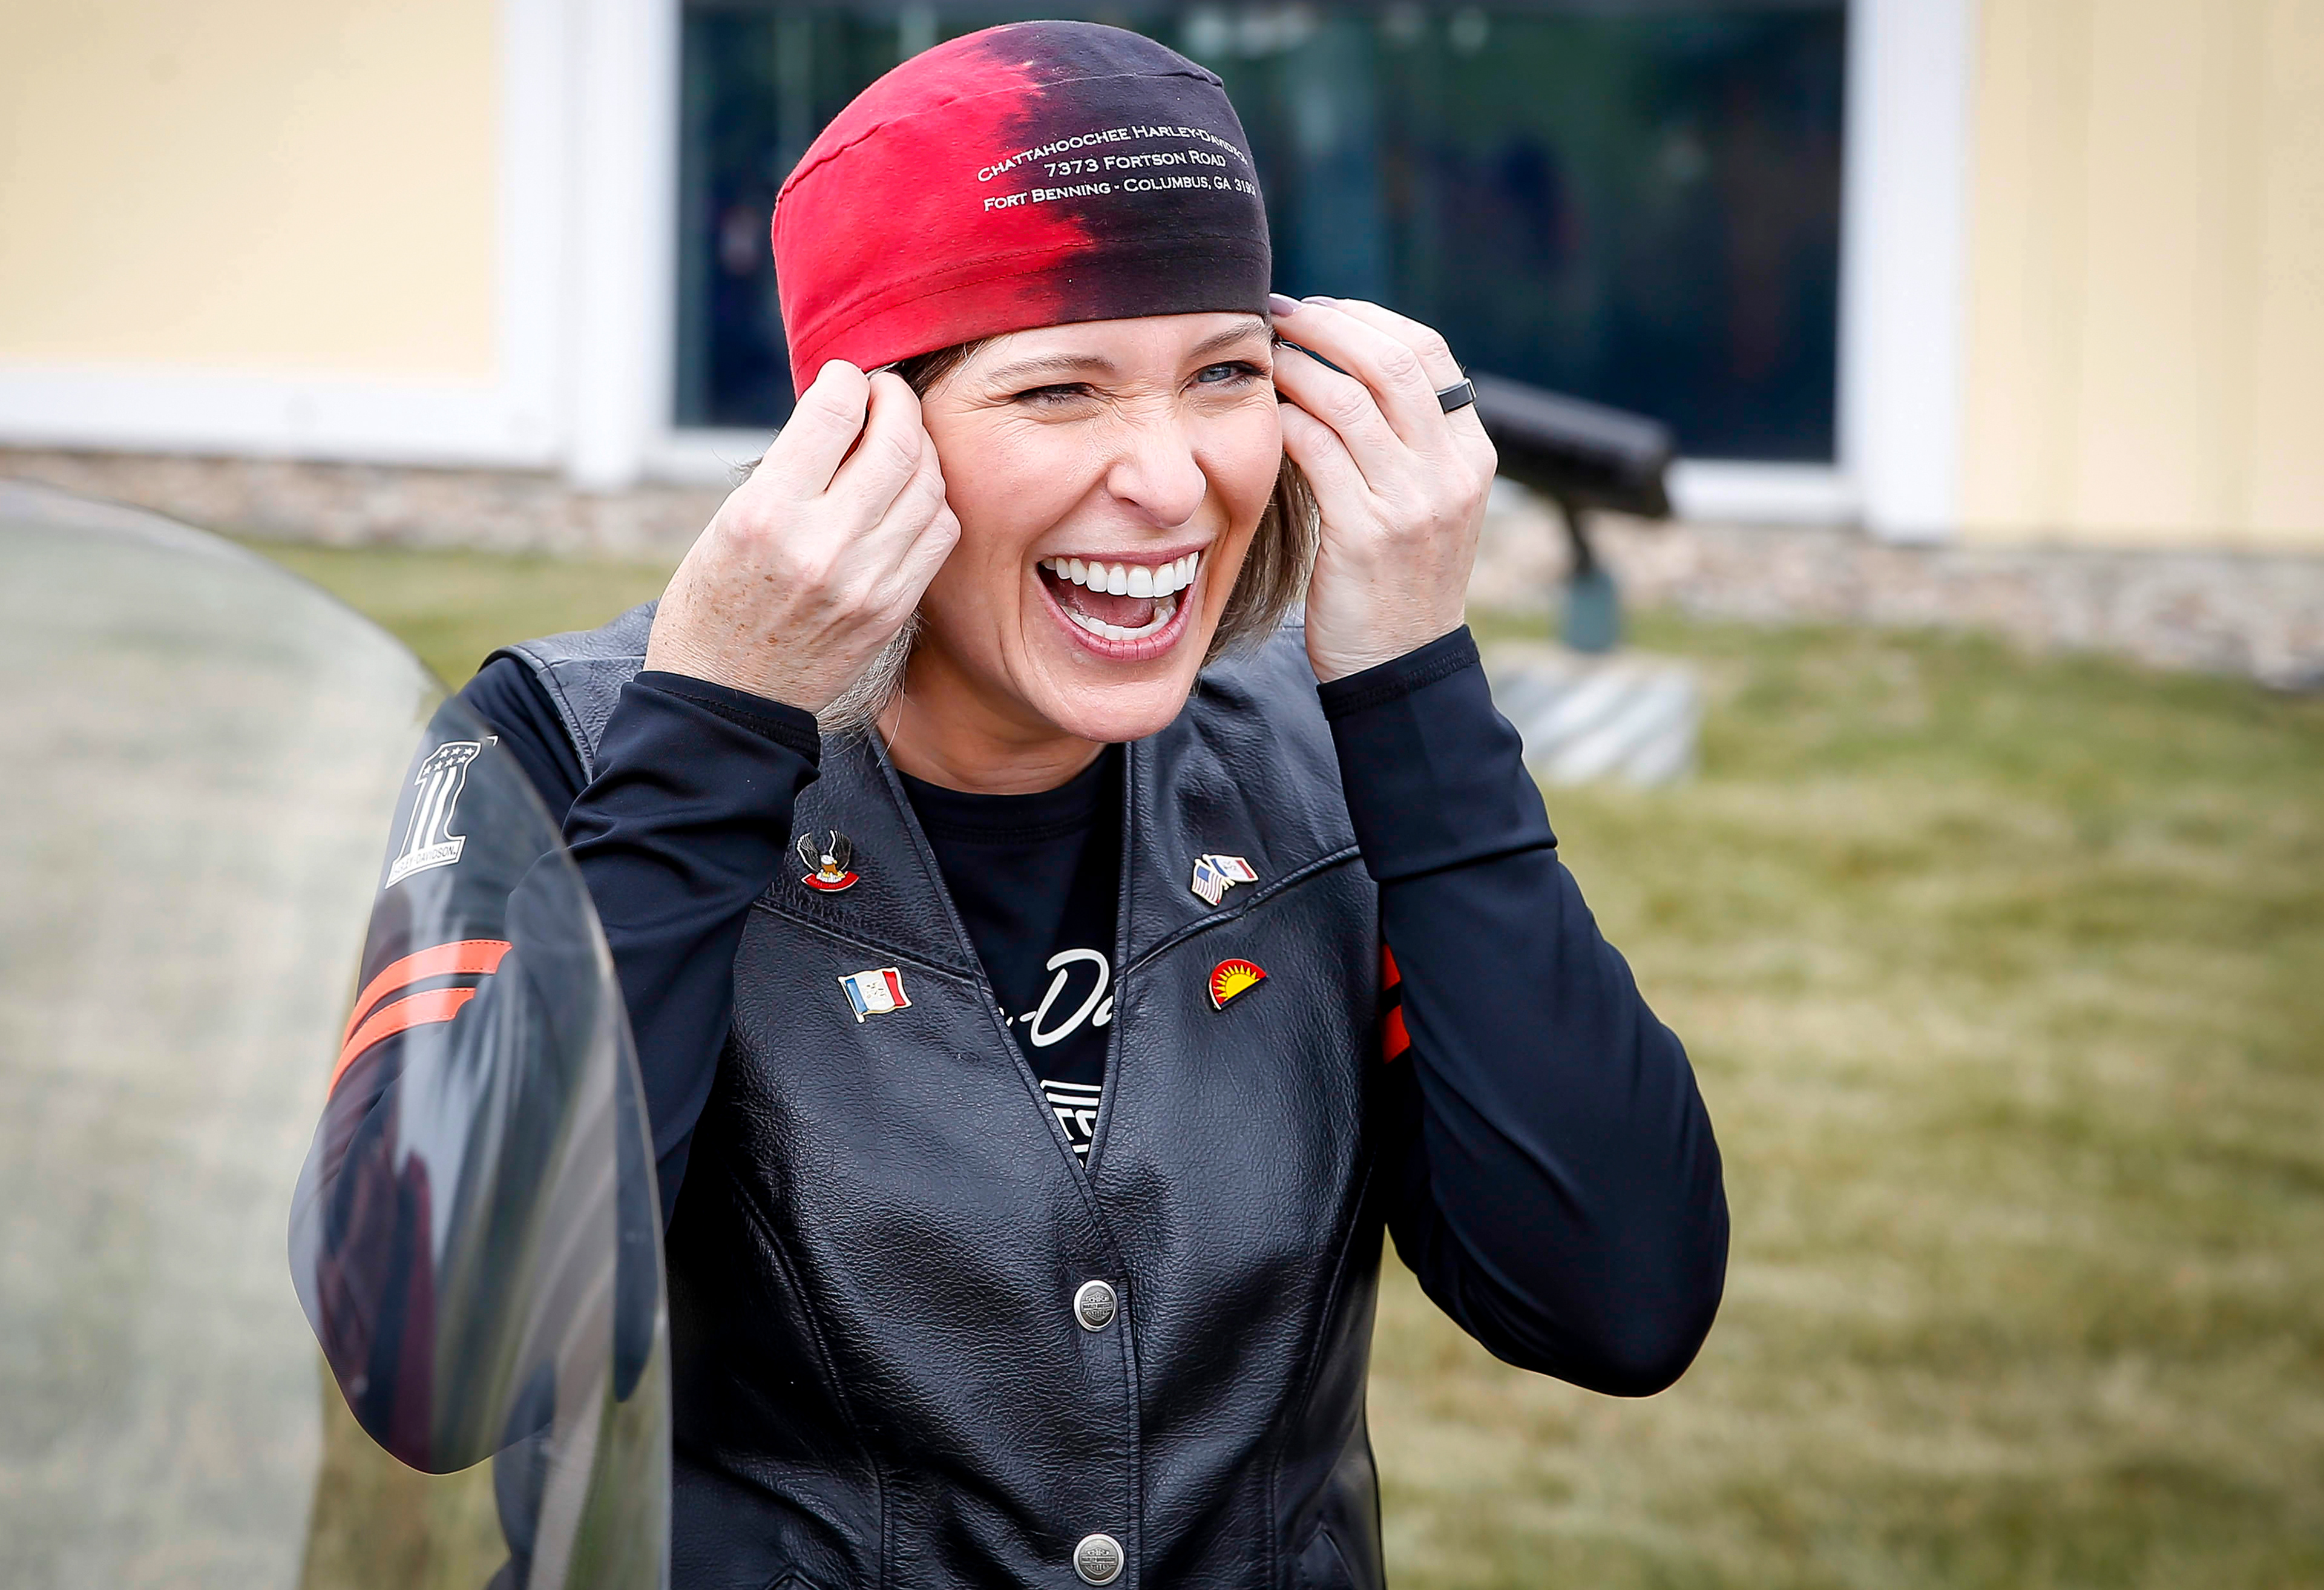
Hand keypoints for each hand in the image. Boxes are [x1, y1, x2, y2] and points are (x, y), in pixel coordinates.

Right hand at [646, 362, 960, 713]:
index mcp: (765, 515)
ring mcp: (866, 581)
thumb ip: (787, 472)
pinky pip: (938, 534)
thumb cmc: (713, 606)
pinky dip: (932, 500)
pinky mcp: (892, 609)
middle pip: (895, 444)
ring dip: (920, 448)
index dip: (846, 381)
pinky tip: (911, 493)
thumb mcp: (726, 524)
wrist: (725, 701)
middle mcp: (821, 545)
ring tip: (900, 439)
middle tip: (886, 394)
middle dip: (897, 402)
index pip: (831, 415)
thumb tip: (843, 416)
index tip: (845, 377)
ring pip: (928, 485)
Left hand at [1270, 296, 1495, 682]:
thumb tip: (1348, 362)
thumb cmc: (1396, 577)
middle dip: (1328, 326)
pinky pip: (1316, 449)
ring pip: (1348, 399)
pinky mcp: (1364, 533)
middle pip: (1390, 362)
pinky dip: (1284, 419)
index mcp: (1471, 454)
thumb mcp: (1425, 502)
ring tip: (1264, 357)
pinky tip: (1262, 414)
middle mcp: (1450, 472)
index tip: (1323, 310)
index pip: (1429, 354)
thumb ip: (1406, 440)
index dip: (1370, 319)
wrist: (1399, 663)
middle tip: (1282, 315)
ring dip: (1296, 366)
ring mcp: (1411, 503)